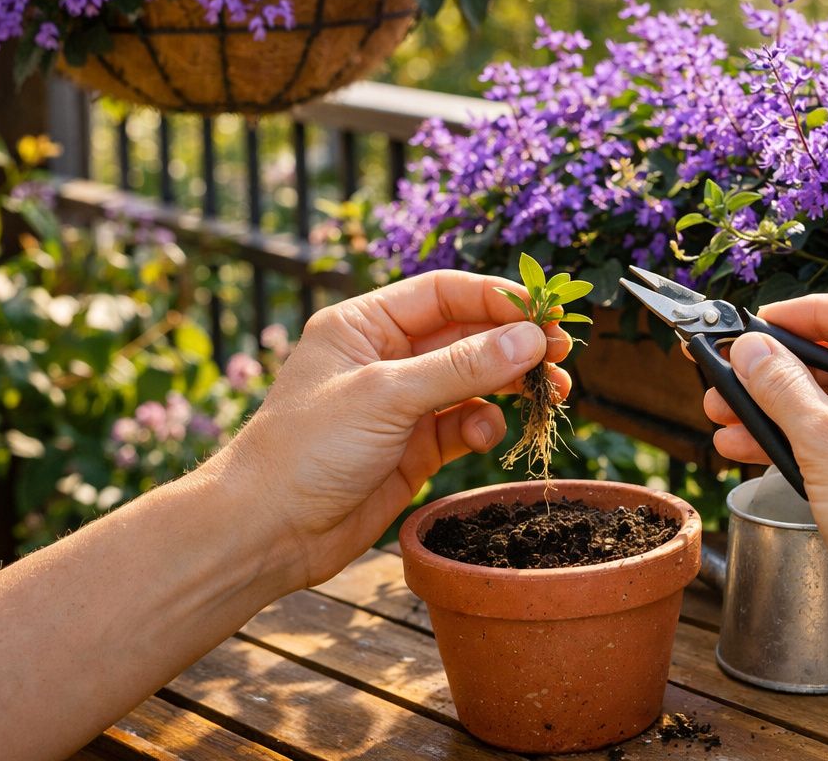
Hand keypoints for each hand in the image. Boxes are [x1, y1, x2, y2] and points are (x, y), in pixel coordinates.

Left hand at [215, 270, 571, 587]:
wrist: (266, 533)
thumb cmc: (306, 451)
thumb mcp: (387, 397)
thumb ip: (462, 366)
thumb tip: (530, 338)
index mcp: (364, 324)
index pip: (444, 293)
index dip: (497, 299)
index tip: (547, 313)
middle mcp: (384, 356)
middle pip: (466, 334)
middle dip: (514, 343)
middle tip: (562, 353)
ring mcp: (401, 403)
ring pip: (473, 379)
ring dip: (511, 383)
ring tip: (551, 392)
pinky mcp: (413, 446)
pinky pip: (464, 422)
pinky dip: (483, 424)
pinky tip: (484, 436)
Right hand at [705, 291, 827, 610]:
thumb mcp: (827, 447)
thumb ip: (782, 387)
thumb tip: (752, 351)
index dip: (805, 314)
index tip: (760, 323)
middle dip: (786, 374)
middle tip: (734, 377)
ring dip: (795, 412)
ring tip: (732, 423)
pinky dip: (826, 442)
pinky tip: (769, 450)